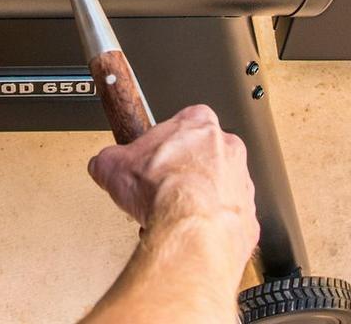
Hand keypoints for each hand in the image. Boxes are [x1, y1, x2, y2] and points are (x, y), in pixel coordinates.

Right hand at [88, 104, 258, 286]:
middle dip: (183, 170)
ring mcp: (241, 183)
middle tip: (163, 186)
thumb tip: (102, 164)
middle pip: (203, 154)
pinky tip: (191, 231)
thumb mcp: (114, 165)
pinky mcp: (248, 217)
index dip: (165, 141)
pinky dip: (211, 225)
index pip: (183, 120)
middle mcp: (227, 148)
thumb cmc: (164, 193)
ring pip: (219, 186)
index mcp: (199, 123)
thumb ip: (108, 159)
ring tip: (173, 213)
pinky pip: (228, 218)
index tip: (154, 155)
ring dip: (199, 198)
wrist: (189, 230)